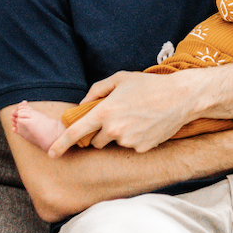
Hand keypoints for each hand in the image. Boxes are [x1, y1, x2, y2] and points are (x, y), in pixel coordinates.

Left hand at [49, 69, 192, 155]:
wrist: (181, 97)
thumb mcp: (120, 78)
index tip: (52, 153)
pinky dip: (134, 139)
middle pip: (95, 141)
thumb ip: (96, 91)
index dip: (61, 144)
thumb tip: (82, 106)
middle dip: (99, 133)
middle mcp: (114, 129)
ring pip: (113, 143)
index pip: (76, 132)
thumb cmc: (149, 85)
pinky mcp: (141, 148)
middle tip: (116, 118)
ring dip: (118, 135)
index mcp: (105, 111)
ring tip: (136, 118)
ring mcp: (128, 141)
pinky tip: (146, 125)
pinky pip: (130, 147)